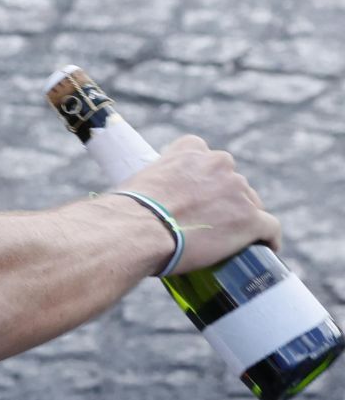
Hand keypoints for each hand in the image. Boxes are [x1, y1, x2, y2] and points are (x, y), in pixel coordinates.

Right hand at [120, 135, 281, 273]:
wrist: (138, 230)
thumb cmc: (128, 211)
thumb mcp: (138, 183)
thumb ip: (152, 185)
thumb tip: (141, 207)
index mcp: (190, 150)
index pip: (205, 155)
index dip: (203, 177)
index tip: (197, 193)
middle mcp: (219, 164)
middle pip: (232, 181)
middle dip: (224, 199)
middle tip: (209, 221)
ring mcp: (238, 191)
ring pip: (251, 204)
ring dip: (242, 218)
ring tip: (229, 241)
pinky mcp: (251, 219)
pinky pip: (270, 228)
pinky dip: (267, 239)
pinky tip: (264, 249)